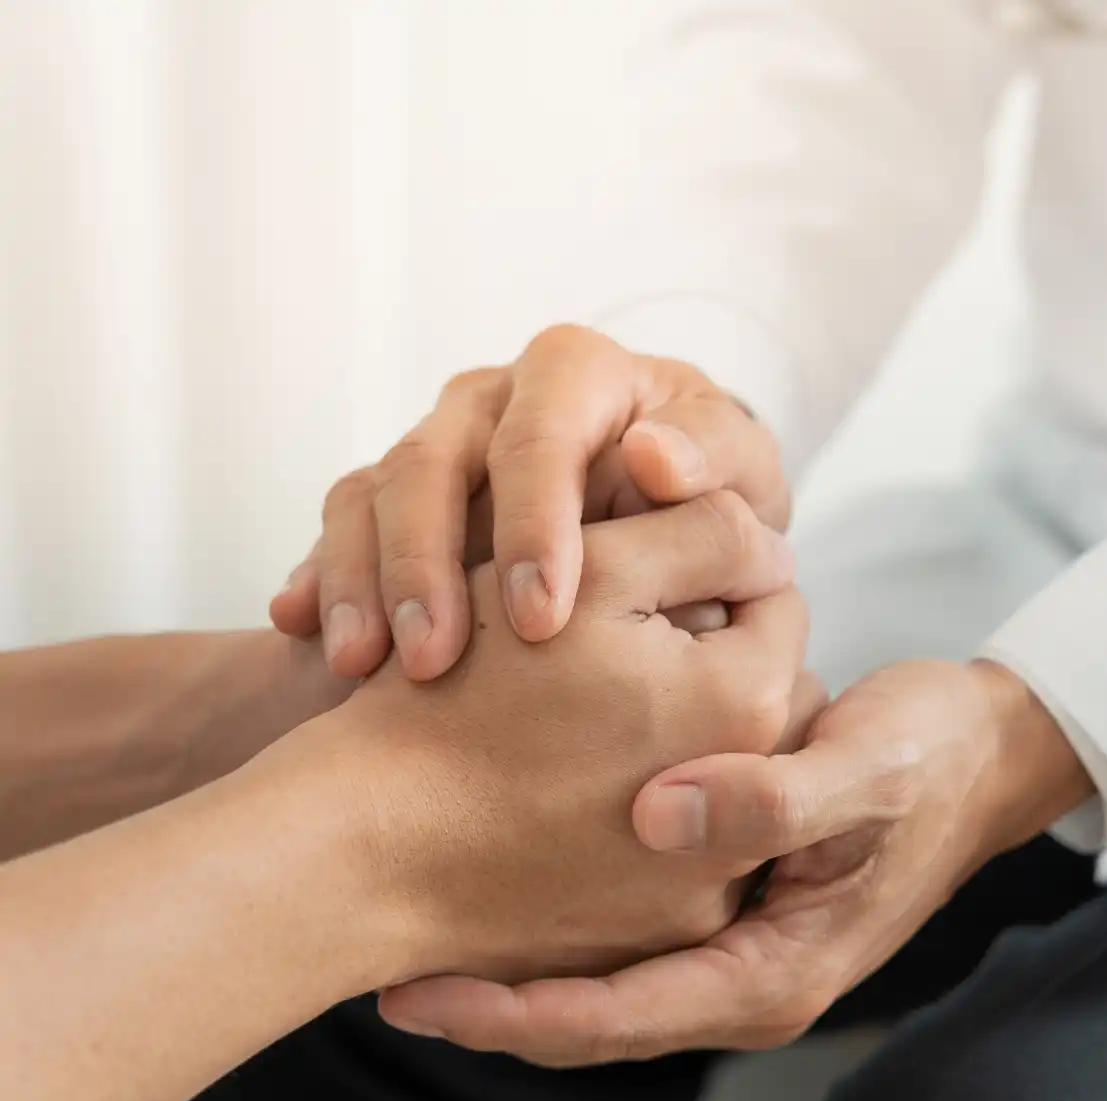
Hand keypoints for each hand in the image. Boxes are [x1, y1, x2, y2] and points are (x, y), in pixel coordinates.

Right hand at [269, 325, 788, 680]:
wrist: (665, 525)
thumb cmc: (712, 497)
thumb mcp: (738, 475)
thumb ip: (713, 460)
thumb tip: (655, 458)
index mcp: (578, 374)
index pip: (540, 432)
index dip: (533, 521)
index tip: (541, 617)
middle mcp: (494, 398)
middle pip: (432, 462)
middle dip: (425, 562)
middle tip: (433, 658)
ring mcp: (435, 444)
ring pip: (371, 494)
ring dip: (364, 582)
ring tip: (362, 666)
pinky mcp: (392, 497)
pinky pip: (337, 527)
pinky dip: (322, 582)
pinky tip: (313, 641)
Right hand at [277, 491, 817, 986]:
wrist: (362, 850)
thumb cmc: (464, 696)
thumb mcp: (591, 572)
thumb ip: (704, 532)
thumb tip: (771, 545)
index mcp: (750, 704)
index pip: (774, 600)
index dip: (710, 568)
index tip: (645, 574)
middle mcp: (752, 811)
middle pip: (754, 692)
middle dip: (702, 654)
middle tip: (614, 643)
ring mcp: (703, 888)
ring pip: (717, 772)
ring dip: (674, 734)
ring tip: (582, 716)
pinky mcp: (651, 938)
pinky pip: (673, 854)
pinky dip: (635, 816)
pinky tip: (565, 792)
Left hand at [376, 659, 1092, 1060]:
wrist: (980, 751)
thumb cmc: (928, 755)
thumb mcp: (865, 767)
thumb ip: (773, 795)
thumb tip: (658, 819)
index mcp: (773, 973)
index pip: (617, 1020)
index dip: (512, 1011)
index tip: (415, 989)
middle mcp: (742, 977)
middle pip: (589, 1017)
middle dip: (487, 1001)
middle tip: (378, 967)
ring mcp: (730, 945)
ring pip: (596, 977)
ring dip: (509, 961)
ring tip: (406, 928)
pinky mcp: (720, 903)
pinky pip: (619, 931)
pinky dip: (551, 915)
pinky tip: (490, 871)